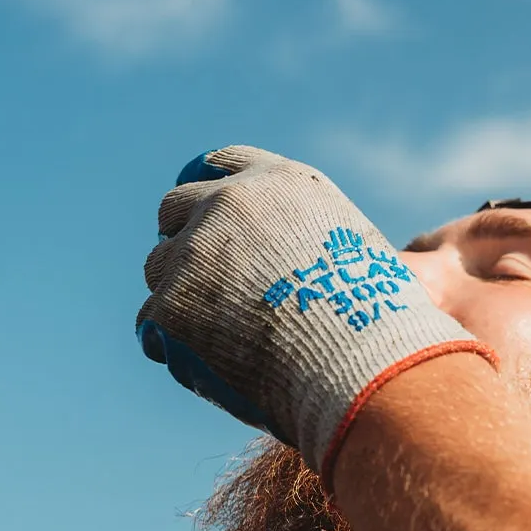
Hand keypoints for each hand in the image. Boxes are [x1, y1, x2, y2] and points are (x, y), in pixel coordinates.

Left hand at [138, 145, 495, 478]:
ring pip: (159, 268)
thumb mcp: (355, 254)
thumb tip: (290, 274)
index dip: (208, 191)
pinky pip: (151, 325)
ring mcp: (195, 251)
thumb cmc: (378, 323)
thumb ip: (308, 242)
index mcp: (279, 182)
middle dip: (182, 240)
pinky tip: (211, 366)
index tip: (204, 213)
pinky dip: (173, 345)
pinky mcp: (172, 304)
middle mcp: (229, 203)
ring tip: (226, 339)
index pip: (220, 164)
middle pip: (174, 208)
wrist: (363, 362)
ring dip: (180, 297)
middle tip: (200, 283)